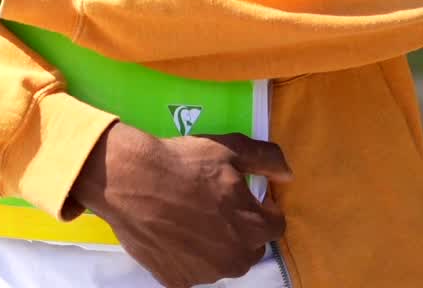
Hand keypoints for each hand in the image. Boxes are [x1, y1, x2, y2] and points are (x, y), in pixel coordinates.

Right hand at [71, 124, 290, 287]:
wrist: (133, 181)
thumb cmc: (184, 162)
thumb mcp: (230, 148)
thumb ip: (267, 160)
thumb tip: (288, 175)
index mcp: (252, 227)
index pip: (275, 226)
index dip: (264, 208)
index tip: (247, 195)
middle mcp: (234, 259)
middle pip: (251, 247)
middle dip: (242, 229)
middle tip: (218, 204)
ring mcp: (205, 275)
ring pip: (223, 261)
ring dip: (217, 243)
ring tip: (193, 216)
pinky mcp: (178, 282)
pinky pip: (193, 270)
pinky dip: (190, 255)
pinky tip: (176, 231)